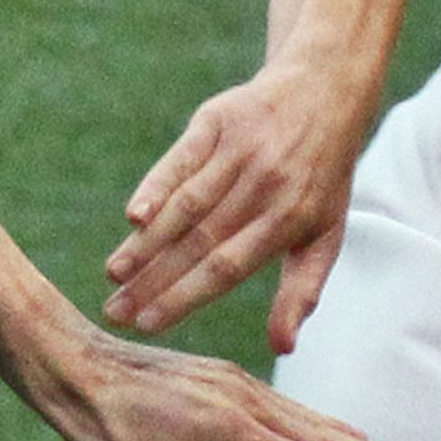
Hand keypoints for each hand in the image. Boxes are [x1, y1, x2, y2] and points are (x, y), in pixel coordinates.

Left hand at [36, 319, 426, 440]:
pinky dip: (326, 424)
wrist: (75, 367)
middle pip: (326, 438)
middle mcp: (247, 404)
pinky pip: (292, 406)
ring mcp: (241, 387)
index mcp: (232, 435)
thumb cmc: (105, 440)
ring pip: (313, 419)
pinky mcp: (231, 381)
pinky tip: (342, 433)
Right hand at [102, 59, 371, 354]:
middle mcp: (263, 187)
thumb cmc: (321, 179)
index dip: (185, 297)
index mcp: (288, 221)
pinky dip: (156, 186)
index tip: (149, 325)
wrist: (324, 91)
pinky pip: (180, 159)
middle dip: (153, 281)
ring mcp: (239, 152)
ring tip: (114, 274)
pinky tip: (132, 216)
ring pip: (185, 205)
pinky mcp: (216, 122)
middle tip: (114, 312)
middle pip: (198, 242)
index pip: (226, 268)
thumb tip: (283, 349)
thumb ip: (302, 291)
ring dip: (146, 242)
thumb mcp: (326, 236)